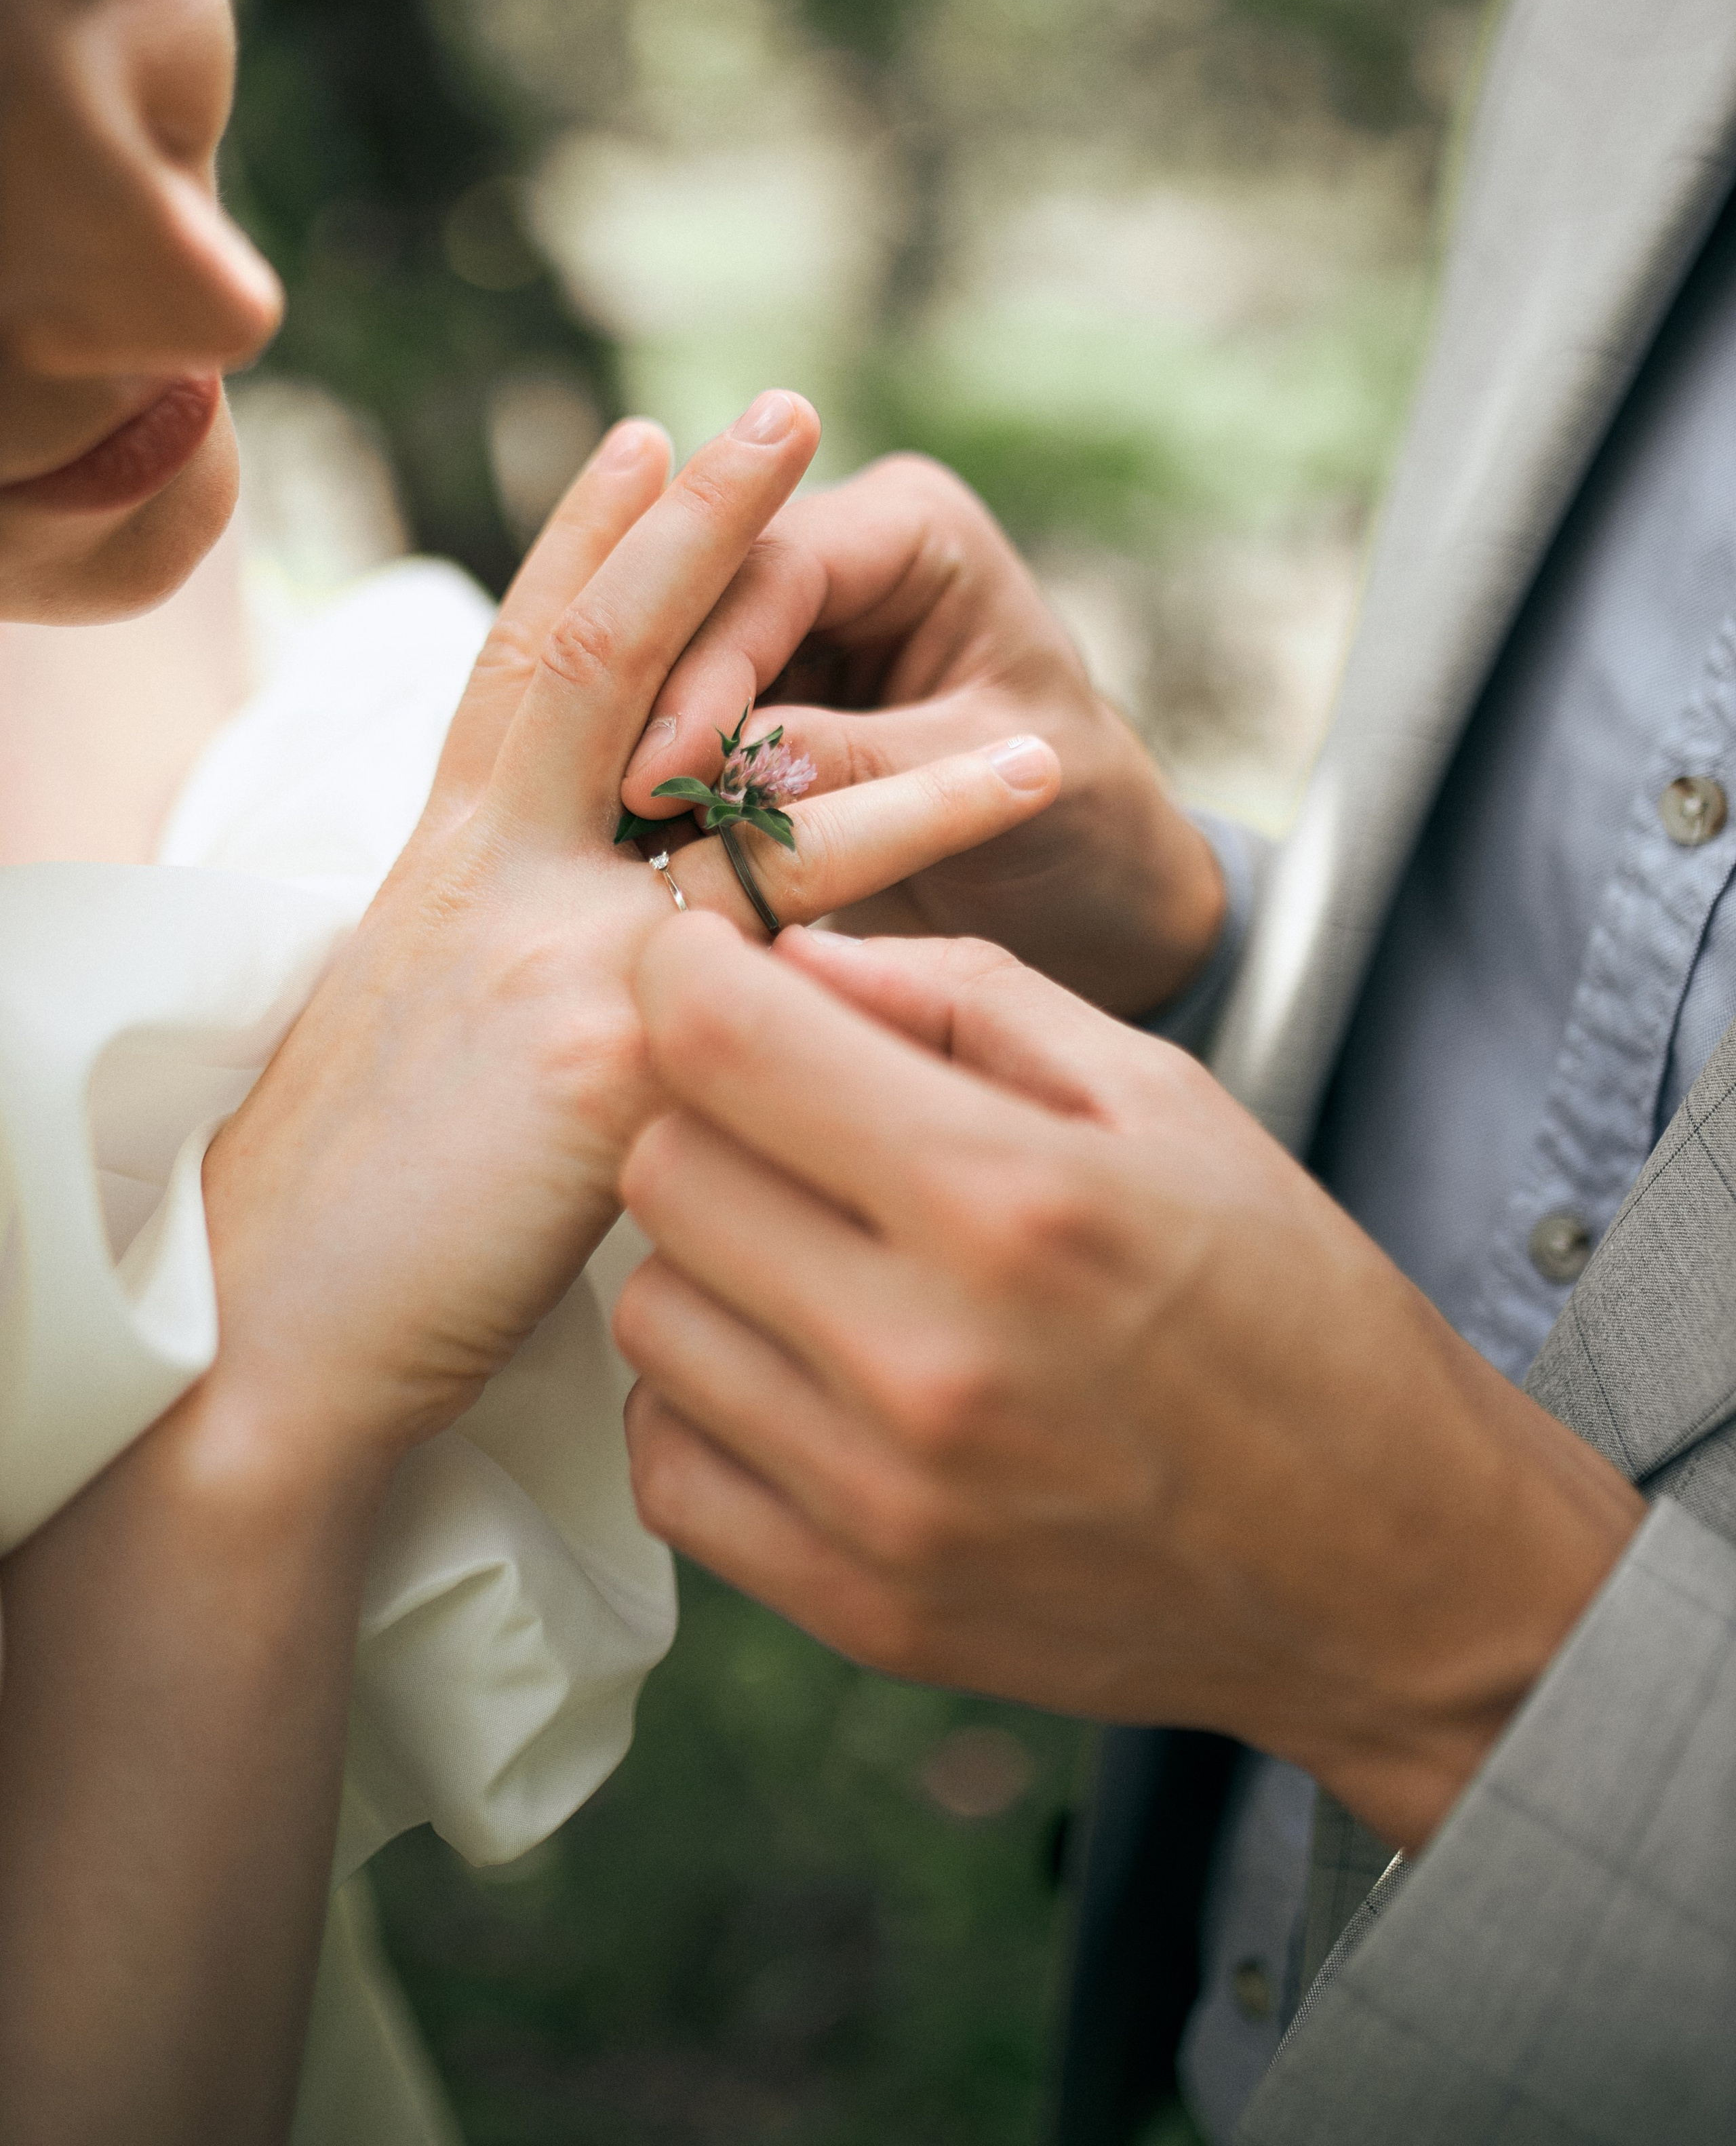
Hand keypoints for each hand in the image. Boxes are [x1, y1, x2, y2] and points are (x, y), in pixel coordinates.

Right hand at [202, 398, 1059, 1472]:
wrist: (266, 1344)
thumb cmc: (345, 1219)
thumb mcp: (428, 1047)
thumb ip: (512, 963)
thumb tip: (607, 943)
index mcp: (439, 870)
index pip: (512, 672)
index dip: (576, 551)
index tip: (635, 452)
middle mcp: (484, 875)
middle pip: (591, 653)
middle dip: (688, 522)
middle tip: (775, 409)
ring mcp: (545, 945)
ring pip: (719, 756)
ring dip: (874, 671)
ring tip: (944, 536)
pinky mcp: (606, 1046)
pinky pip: (802, 911)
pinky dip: (924, 833)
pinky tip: (1022, 780)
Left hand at [615, 921, 1645, 1851]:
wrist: (1389, 1573)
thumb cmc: (1290, 1305)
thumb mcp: (1166, 1100)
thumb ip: (967, 999)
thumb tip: (794, 956)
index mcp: (1008, 1199)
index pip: (717, 1043)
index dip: (684, 970)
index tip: (708, 965)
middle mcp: (925, 1357)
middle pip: (663, 1169)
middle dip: (708, 1108)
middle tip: (794, 1113)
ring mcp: (882, 1502)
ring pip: (651, 1312)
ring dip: (711, 1256)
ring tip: (821, 1250)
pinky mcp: (862, 1609)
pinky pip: (669, 1466)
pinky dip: (710, 1400)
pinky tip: (808, 1371)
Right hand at [617, 453, 1222, 1015]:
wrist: (1096, 896)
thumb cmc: (1084, 824)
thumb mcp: (998, 789)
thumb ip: (865, 768)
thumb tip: (724, 771)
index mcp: (914, 529)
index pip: (779, 572)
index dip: (709, 668)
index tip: (658, 768)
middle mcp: (841, 553)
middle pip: (703, 605)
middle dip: (655, 705)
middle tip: (607, 807)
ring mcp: (789, 627)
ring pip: (672, 666)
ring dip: (639, 749)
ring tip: (601, 839)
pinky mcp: (757, 701)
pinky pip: (679, 729)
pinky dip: (655, 788)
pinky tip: (617, 851)